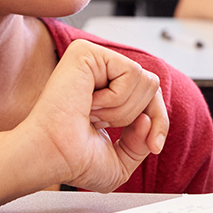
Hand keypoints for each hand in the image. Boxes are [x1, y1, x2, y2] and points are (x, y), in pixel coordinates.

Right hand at [13, 39, 168, 194]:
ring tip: (92, 115)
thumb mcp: (122, 160)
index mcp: (107, 92)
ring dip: (123, 110)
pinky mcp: (87, 52)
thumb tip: (147, 118)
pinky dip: (116, 98)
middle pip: (152, 85)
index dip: (160, 121)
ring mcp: (93, 60)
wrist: (52, 157)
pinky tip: (89, 103)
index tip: (155, 146)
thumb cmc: (74, 161)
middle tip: (101, 127)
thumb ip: (142, 141)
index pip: (151, 94)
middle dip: (137, 116)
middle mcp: (100, 72)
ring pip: (144, 79)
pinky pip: (131, 72)